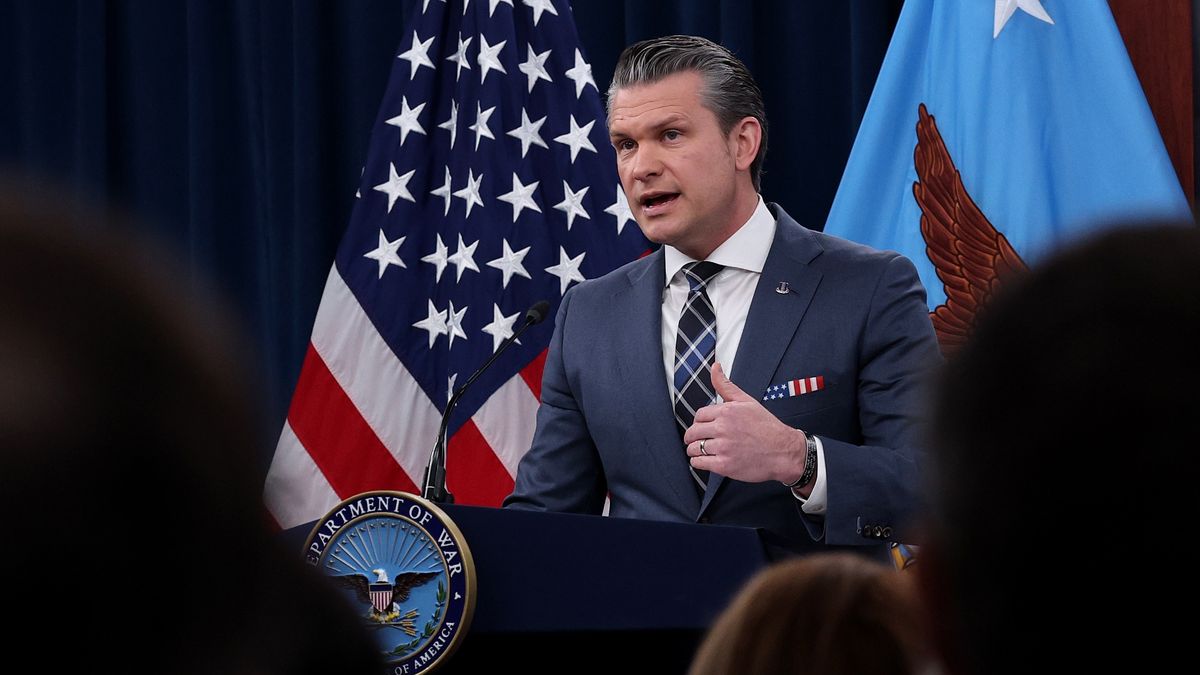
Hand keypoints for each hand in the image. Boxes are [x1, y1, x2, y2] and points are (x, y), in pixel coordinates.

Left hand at [684, 362, 809, 490]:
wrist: (784, 451)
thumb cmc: (767, 426)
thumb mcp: (747, 401)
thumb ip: (726, 385)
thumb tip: (715, 366)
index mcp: (727, 412)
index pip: (699, 415)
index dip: (700, 422)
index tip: (704, 427)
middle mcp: (723, 428)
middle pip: (693, 432)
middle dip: (693, 436)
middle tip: (698, 440)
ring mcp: (723, 448)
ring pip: (694, 448)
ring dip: (694, 450)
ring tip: (702, 450)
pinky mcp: (724, 466)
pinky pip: (699, 463)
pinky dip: (698, 462)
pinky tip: (706, 460)